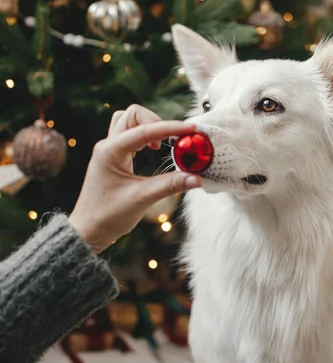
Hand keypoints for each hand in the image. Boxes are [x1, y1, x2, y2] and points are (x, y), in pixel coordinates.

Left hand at [68, 105, 201, 252]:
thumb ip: (170, 185)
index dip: (169, 128)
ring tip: (163, 145)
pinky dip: (144, 135)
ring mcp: (109, 150)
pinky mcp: (113, 157)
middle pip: (133, 115)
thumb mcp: (142, 199)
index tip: (190, 129)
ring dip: (148, 126)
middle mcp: (108, 146)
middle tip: (174, 139)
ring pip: (128, 121)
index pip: (144, 131)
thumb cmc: (107, 216)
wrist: (88, 230)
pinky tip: (154, 149)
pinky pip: (129, 134)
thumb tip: (196, 178)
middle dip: (156, 121)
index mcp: (110, 152)